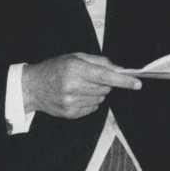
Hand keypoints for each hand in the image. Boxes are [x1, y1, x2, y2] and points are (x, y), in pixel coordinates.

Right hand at [23, 53, 141, 118]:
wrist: (32, 87)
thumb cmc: (54, 69)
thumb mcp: (74, 57)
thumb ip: (98, 62)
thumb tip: (119, 69)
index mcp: (75, 69)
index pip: (105, 76)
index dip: (123, 80)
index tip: (137, 83)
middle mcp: (73, 86)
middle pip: (105, 88)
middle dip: (104, 84)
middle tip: (90, 78)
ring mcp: (71, 102)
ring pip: (100, 99)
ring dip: (96, 93)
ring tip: (79, 87)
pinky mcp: (70, 113)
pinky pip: (92, 108)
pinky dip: (89, 102)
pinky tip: (76, 96)